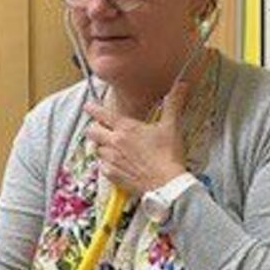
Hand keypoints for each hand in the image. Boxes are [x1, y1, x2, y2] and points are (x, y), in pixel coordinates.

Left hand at [83, 79, 194, 194]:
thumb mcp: (171, 126)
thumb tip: (180, 85)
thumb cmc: (168, 155)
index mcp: (126, 128)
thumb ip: (172, 104)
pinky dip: (107, 165)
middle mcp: (114, 143)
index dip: (93, 109)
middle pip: (91, 131)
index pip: (102, 114)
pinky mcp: (112, 176)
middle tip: (102, 129)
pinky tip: (117, 164)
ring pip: (96, 150)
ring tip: (112, 148)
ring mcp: (111, 160)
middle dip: (94, 128)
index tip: (88, 106)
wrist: (166, 184)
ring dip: (102, 147)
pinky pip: (102, 167)